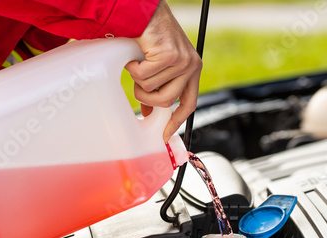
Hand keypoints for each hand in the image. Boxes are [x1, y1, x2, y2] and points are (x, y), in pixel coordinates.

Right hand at [126, 0, 201, 141]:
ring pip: (152, 89)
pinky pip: (143, 75)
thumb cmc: (152, 39)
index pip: (189, 104)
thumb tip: (148, 112)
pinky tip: (137, 55)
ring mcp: (182, 61)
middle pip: (167, 101)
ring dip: (138, 80)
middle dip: (147, 99)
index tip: (165, 135)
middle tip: (137, 87)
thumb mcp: (159, 67)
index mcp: (192, 70)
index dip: (176, 121)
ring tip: (138, 64)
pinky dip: (133, 68)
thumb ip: (159, 87)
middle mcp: (191, 66)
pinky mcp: (169, 55)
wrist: (146, 13)